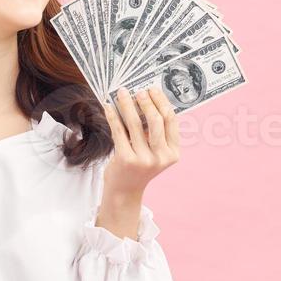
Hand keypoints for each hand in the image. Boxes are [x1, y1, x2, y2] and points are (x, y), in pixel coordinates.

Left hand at [102, 85, 179, 199]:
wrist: (125, 190)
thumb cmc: (139, 166)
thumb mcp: (154, 152)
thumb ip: (154, 132)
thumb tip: (144, 99)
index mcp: (172, 153)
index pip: (171, 120)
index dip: (161, 102)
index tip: (152, 89)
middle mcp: (161, 157)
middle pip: (156, 120)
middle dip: (146, 101)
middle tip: (138, 90)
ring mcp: (144, 159)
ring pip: (135, 124)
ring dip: (126, 105)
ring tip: (121, 93)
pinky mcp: (126, 159)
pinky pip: (119, 131)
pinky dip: (113, 116)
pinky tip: (108, 106)